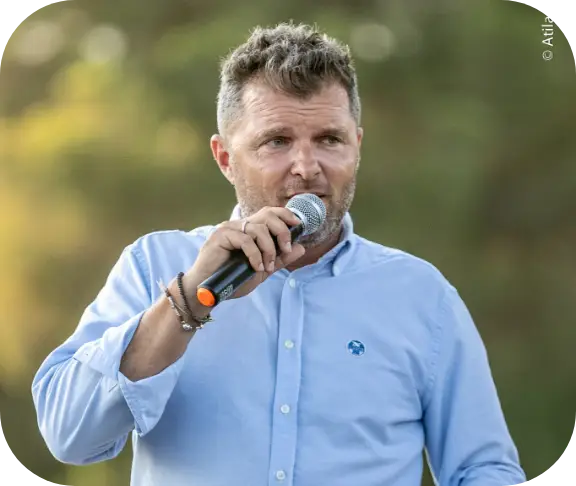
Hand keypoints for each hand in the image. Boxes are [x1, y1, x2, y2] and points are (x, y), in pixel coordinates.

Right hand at [184, 206, 305, 301]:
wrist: (209, 291)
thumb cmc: (233, 280)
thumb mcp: (263, 269)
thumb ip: (280, 258)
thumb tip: (301, 247)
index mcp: (248, 230)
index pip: (269, 212)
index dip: (285, 215)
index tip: (298, 225)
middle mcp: (239, 225)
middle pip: (267, 215)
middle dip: (282, 231)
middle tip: (284, 249)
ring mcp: (229, 228)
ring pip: (258, 229)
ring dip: (268, 249)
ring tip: (267, 266)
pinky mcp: (220, 236)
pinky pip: (246, 240)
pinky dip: (255, 255)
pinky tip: (256, 267)